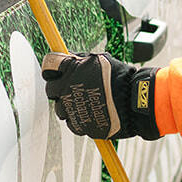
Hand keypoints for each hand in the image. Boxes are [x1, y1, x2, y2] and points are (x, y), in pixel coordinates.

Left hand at [41, 52, 159, 140]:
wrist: (134, 102)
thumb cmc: (120, 77)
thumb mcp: (100, 60)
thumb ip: (80, 58)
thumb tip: (67, 56)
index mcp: (70, 69)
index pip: (47, 66)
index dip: (52, 68)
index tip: (57, 71)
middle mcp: (66, 88)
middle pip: (50, 89)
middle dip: (58, 88)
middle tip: (72, 88)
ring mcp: (71, 108)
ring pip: (59, 108)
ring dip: (68, 105)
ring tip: (85, 102)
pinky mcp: (78, 125)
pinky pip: (71, 122)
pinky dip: (78, 118)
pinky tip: (91, 112)